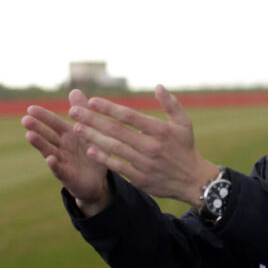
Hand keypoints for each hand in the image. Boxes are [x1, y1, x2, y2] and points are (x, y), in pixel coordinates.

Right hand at [21, 89, 110, 215]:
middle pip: (48, 136)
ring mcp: (63, 162)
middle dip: (37, 128)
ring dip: (40, 144)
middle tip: (25, 119)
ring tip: (30, 135)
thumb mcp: (91, 132)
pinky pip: (60, 170)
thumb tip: (73, 90)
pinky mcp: (68, 177)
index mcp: (69, 136)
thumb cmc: (93, 154)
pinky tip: (50, 159)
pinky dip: (55, 165)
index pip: (54, 124)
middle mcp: (62, 148)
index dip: (44, 116)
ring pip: (50, 151)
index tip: (30, 108)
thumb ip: (83, 112)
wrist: (99, 182)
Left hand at [69, 84, 218, 208]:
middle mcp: (151, 146)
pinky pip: (119, 167)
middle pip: (116, 130)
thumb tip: (158, 86)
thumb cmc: (186, 148)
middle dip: (93, 119)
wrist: (193, 181)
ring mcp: (145, 163)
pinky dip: (104, 159)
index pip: (129, 116)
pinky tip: (90, 150)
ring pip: (114, 147)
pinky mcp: (141, 178)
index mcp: (160, 130)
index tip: (91, 100)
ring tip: (77, 128)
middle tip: (73, 111)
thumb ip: (171, 104)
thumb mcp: (184, 124)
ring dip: (93, 137)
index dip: (108, 108)